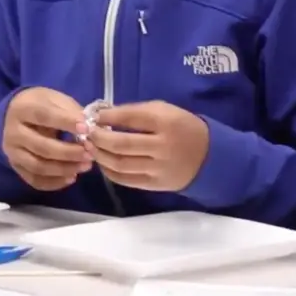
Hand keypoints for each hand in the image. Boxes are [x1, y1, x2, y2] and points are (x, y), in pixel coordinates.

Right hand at [2, 87, 90, 190]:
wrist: (18, 114)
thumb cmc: (44, 104)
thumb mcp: (57, 99)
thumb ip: (72, 112)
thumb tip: (91, 128)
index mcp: (22, 109)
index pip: (44, 116)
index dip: (66, 123)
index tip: (87, 128)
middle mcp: (13, 132)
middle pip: (41, 147)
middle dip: (69, 152)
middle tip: (90, 153)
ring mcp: (12, 152)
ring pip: (38, 166)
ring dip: (64, 169)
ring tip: (86, 166)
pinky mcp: (16, 166)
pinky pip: (34, 179)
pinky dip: (54, 182)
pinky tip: (72, 177)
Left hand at [81, 100, 208, 191]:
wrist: (209, 156)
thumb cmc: (183, 128)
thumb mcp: (166, 111)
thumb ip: (137, 112)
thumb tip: (104, 117)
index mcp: (166, 122)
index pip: (129, 118)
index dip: (106, 117)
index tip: (93, 117)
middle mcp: (162, 146)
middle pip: (120, 144)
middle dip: (98, 138)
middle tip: (86, 134)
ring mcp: (159, 168)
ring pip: (119, 164)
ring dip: (100, 155)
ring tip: (92, 148)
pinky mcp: (155, 184)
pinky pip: (125, 179)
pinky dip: (109, 171)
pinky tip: (105, 162)